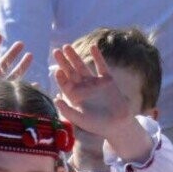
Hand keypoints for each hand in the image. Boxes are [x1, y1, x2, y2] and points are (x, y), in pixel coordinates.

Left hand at [0, 33, 30, 103]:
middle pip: (3, 65)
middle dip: (12, 54)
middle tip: (21, 43)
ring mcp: (0, 93)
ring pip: (13, 76)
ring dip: (22, 66)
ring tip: (31, 56)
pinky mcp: (7, 103)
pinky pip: (19, 93)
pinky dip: (28, 88)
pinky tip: (36, 83)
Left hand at [52, 44, 152, 162]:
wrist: (117, 124)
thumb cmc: (97, 125)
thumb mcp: (80, 119)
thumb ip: (67, 110)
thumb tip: (55, 98)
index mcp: (75, 96)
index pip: (65, 84)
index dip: (60, 77)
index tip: (57, 70)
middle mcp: (83, 87)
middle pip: (70, 72)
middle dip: (63, 62)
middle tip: (56, 51)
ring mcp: (95, 82)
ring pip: (82, 66)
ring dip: (75, 57)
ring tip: (67, 47)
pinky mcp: (107, 79)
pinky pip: (101, 66)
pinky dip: (98, 57)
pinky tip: (93, 47)